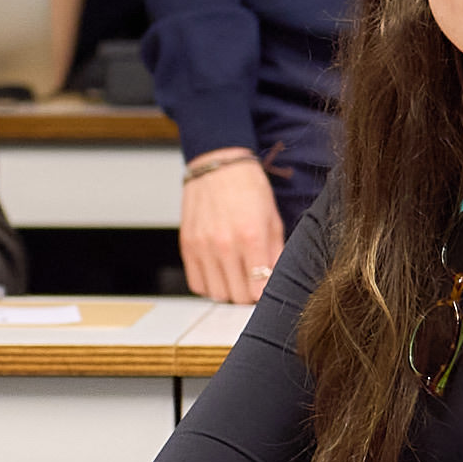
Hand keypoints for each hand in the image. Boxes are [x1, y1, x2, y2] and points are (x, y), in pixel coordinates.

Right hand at [178, 154, 285, 304]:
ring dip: (228, 291)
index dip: (266, 292)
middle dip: (248, 293)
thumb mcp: (272, 219)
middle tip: (253, 282)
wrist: (217, 165)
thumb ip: (276, 253)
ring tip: (236, 278)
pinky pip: (196, 283)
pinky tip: (218, 273)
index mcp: (251, 236)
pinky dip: (208, 285)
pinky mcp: (187, 245)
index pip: (259, 288)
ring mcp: (202, 246)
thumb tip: (276, 279)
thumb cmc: (247, 187)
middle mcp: (224, 244)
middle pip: (237, 296)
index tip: (267, 285)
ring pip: (216, 294)